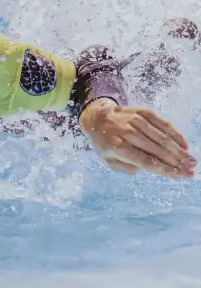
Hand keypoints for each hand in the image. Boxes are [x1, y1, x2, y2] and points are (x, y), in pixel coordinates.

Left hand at [79, 98, 195, 178]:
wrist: (97, 117)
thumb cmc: (105, 142)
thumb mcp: (108, 160)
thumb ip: (125, 168)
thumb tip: (144, 169)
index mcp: (117, 147)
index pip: (146, 161)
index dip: (166, 169)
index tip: (180, 176)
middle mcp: (127, 133)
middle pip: (158, 150)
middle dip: (177, 162)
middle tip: (191, 171)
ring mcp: (136, 121)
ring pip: (163, 137)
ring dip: (179, 151)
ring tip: (191, 161)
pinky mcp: (143, 112)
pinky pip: (163, 124)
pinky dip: (175, 135)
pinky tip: (184, 145)